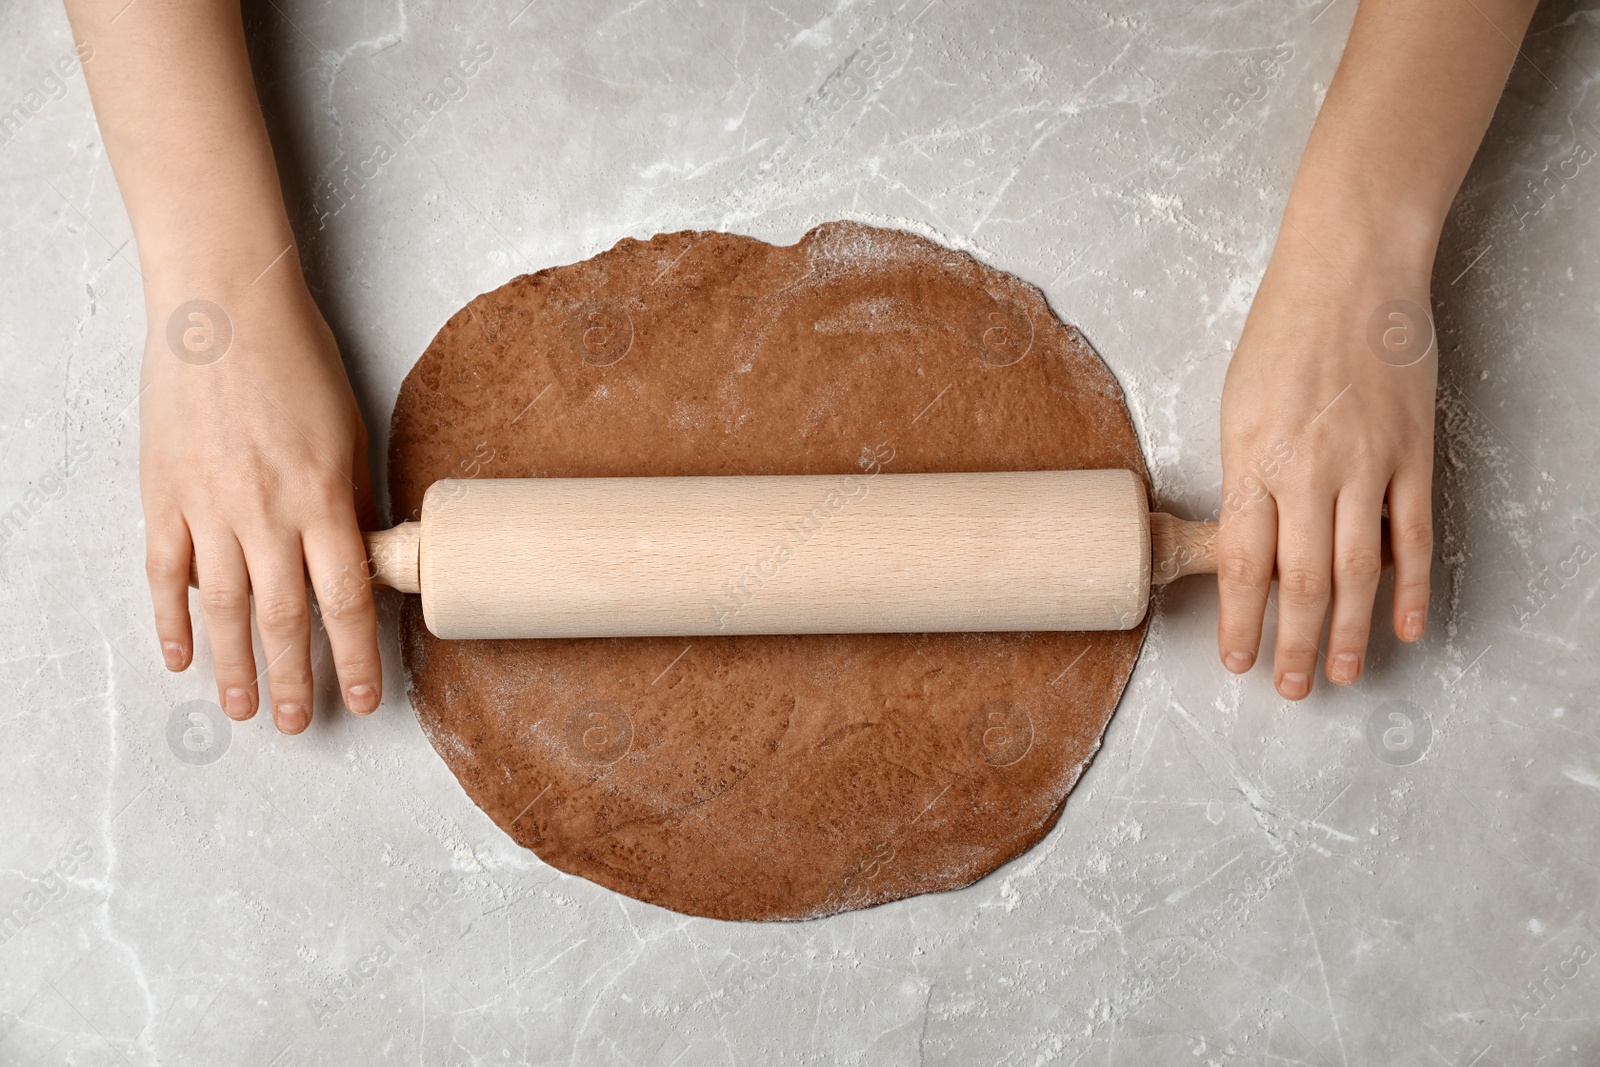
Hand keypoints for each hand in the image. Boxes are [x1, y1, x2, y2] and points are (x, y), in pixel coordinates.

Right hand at [140, 263, 380, 733]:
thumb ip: (355, 499)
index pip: (345, 603)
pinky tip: (179, 656)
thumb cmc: (297, 360)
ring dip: (234, 667)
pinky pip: (165, 573)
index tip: (364, 699)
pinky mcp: (162, 494)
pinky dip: (169, 620)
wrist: (222, 306)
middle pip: (283, 619)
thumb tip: (371, 552)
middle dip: (295, 680)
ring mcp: (207, 508)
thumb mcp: (350, 431)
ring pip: (221, 609)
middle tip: (297, 725)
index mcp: (322, 501)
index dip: (355, 659)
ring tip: (243, 709)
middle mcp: (265, 515)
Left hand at [1217, 214, 1436, 699]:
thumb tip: (1250, 543)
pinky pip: (1414, 535)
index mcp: (1252, 458)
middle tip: (1289, 687)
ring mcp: (1366, 463)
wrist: (1351, 274)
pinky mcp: (1413, 453)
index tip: (1235, 659)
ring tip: (1338, 674)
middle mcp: (1307, 469)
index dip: (1239, 620)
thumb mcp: (1238, 406)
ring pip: (1355, 571)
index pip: (1241, 562)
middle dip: (1291, 643)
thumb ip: (1245, 477)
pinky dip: (1411, 587)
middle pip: (1299, 580)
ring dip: (1346, 632)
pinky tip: (1405, 626)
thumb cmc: (1283, 334)